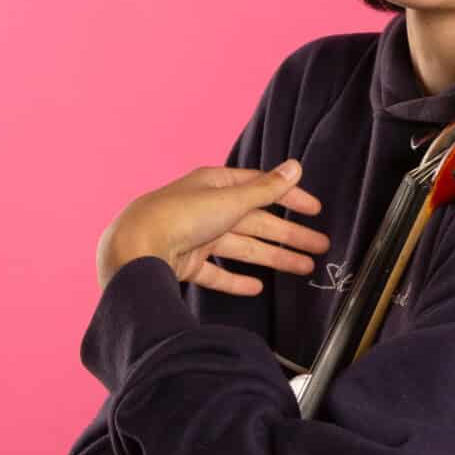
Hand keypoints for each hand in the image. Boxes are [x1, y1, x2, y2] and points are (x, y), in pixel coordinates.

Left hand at [97, 161, 329, 295]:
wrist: (134, 251)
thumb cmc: (181, 217)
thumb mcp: (230, 200)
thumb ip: (266, 189)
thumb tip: (296, 166)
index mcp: (215, 186)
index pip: (260, 188)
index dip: (289, 198)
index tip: (315, 210)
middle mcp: (206, 209)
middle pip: (256, 222)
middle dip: (290, 235)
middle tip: (321, 247)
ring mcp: (195, 237)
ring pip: (243, 248)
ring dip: (274, 258)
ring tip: (304, 269)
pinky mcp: (185, 264)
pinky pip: (217, 273)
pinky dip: (236, 280)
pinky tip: (256, 287)